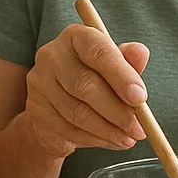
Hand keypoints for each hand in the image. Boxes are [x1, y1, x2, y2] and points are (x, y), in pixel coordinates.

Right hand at [19, 25, 150, 158]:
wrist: (57, 107)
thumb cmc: (93, 80)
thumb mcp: (114, 68)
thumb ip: (128, 62)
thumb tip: (141, 52)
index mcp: (76, 37)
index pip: (98, 51)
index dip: (121, 75)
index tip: (140, 98)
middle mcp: (52, 55)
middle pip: (85, 84)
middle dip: (117, 110)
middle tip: (139, 128)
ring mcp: (40, 83)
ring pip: (77, 112)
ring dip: (108, 129)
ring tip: (129, 138)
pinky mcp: (37, 110)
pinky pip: (69, 129)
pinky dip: (95, 139)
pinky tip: (111, 140)